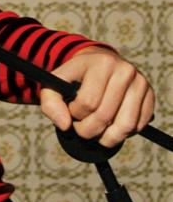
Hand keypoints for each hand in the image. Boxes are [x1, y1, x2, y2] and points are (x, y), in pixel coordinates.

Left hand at [40, 47, 154, 147]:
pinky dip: (122, 134)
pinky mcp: (150, 96)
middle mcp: (124, 70)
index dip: (75, 114)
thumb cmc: (76, 77)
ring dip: (107, 138)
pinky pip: (137, 127)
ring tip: (96, 132)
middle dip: (88, 130)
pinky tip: (111, 125)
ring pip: (125, 126)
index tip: (72, 111)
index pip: (88, 102)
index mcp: (100, 63)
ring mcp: (140, 83)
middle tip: (81, 127)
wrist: (99, 63)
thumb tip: (64, 125)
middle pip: (105, 116)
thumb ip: (51, 103)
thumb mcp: (56, 83)